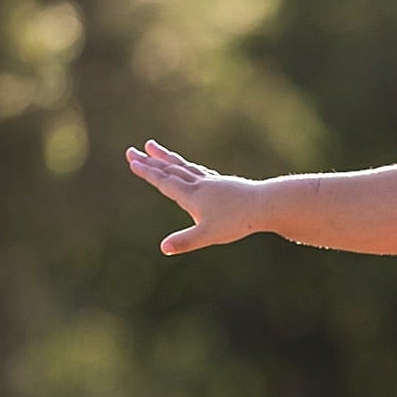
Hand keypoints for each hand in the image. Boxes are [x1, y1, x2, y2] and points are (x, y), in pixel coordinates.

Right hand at [125, 140, 258, 253]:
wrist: (265, 205)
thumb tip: (164, 248)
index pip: (164, 182)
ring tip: (154, 148)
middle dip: (149, 161)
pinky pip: (199, 171)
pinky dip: (187, 167)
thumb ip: (186, 241)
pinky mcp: (222, 183)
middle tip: (132, 151)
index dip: (147, 172)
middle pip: (170, 170)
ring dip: (166, 158)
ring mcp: (211, 182)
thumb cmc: (237, 221)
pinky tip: (189, 168)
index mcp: (192, 196)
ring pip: (183, 166)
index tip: (133, 160)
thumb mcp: (209, 235)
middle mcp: (199, 184)